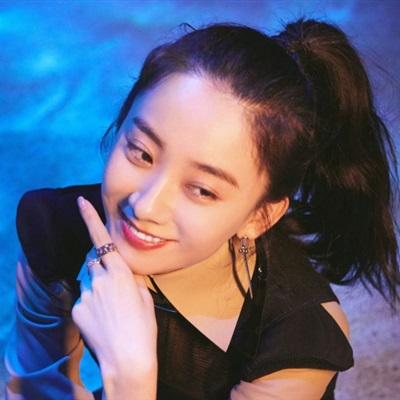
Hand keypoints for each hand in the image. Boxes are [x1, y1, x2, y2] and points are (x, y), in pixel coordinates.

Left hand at [72, 196, 156, 398]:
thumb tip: (124, 272)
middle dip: (101, 264)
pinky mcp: (76, 309)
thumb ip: (131, 279)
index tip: (80, 202)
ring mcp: (86, 294)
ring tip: (111, 309)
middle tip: (113, 284)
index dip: (90, 218)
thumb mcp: (145, 297)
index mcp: (120, 272)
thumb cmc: (143, 327)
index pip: (102, 239)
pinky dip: (91, 304)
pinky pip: (83, 298)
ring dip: (98, 286)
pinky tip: (102, 319)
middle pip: (94, 261)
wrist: (127, 357)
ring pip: (89, 280)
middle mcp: (100, 278)